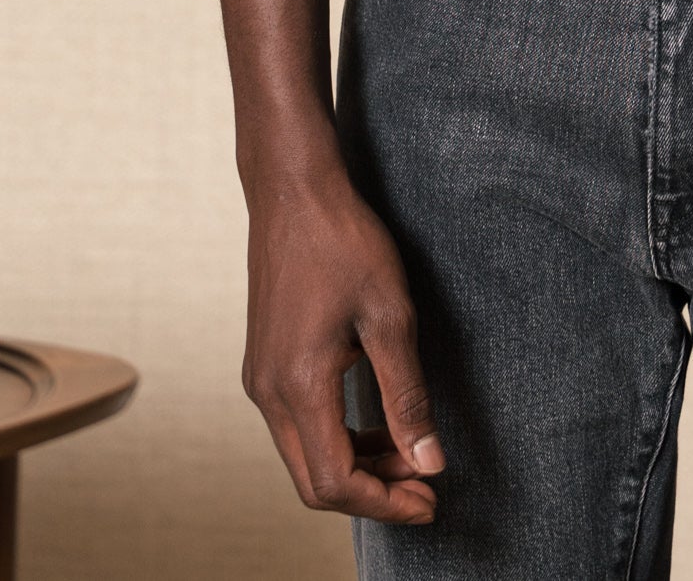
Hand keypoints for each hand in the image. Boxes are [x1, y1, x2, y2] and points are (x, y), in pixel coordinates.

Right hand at [217, 0, 444, 525]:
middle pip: (314, 481)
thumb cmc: (344, 241)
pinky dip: (337, 435)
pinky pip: (297, 424)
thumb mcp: (389, 316)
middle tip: (426, 486)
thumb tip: (430, 463)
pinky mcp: (264, 360)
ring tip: (411, 451)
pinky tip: (376, 419)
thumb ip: (407, 395)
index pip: (335, 483)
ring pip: (304, 454)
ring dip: (356, 464)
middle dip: (372, 492)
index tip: (431, 501)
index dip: (386, 503)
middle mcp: (268, 392)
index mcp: (298, 386)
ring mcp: (260, 377)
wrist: (293, 189)